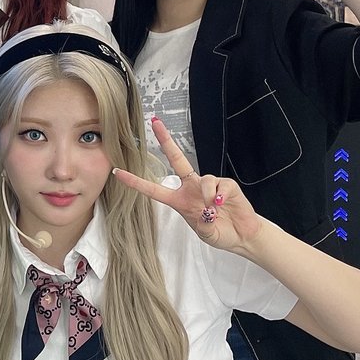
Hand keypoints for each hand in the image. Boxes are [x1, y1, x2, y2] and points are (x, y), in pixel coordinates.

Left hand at [111, 116, 264, 253]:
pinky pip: (219, 184)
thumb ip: (204, 224)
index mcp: (179, 200)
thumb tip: (208, 209)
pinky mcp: (226, 184)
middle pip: (176, 159)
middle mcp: (191, 187)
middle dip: (166, 140)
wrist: (242, 235)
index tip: (118, 172)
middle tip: (155, 123)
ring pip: (203, 179)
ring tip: (213, 210)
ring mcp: (208, 184)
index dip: (135, 181)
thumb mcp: (206, 234)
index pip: (153, 189)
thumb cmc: (219, 233)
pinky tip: (221, 204)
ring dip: (207, 196)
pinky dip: (219, 195)